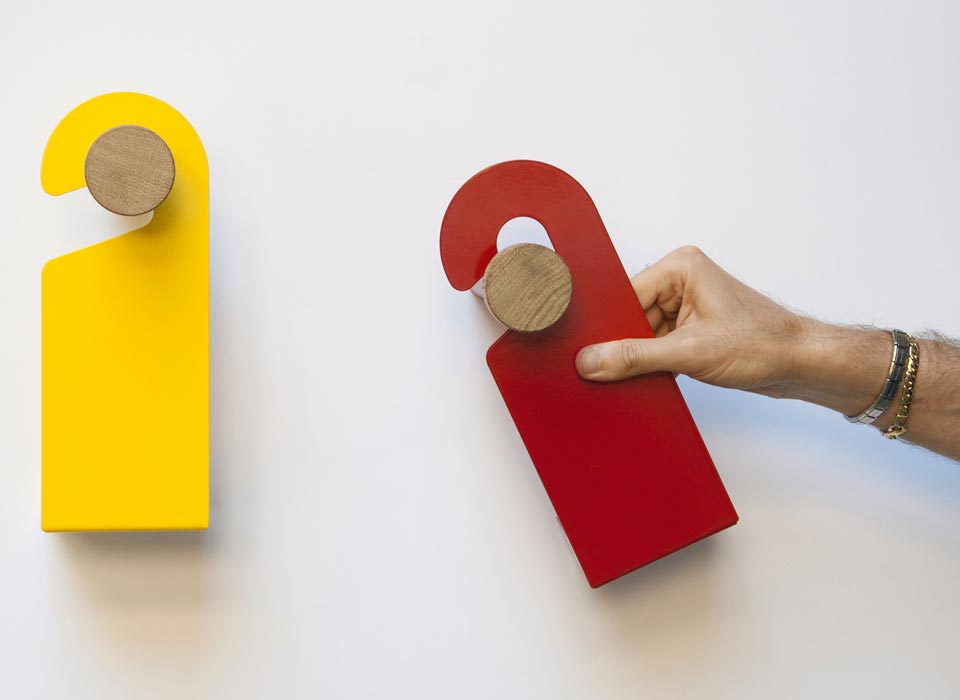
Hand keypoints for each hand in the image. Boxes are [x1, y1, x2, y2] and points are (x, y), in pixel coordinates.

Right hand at [575, 246, 807, 397]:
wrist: (802, 364)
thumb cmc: (763, 344)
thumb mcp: (690, 353)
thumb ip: (635, 357)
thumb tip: (591, 361)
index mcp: (680, 268)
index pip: (624, 295)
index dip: (606, 326)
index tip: (586, 351)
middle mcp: (681, 281)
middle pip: (629, 315)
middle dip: (622, 343)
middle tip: (606, 369)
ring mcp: (686, 306)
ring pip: (639, 333)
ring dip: (638, 357)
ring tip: (639, 374)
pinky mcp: (690, 329)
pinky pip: (655, 345)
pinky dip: (651, 364)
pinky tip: (652, 377)